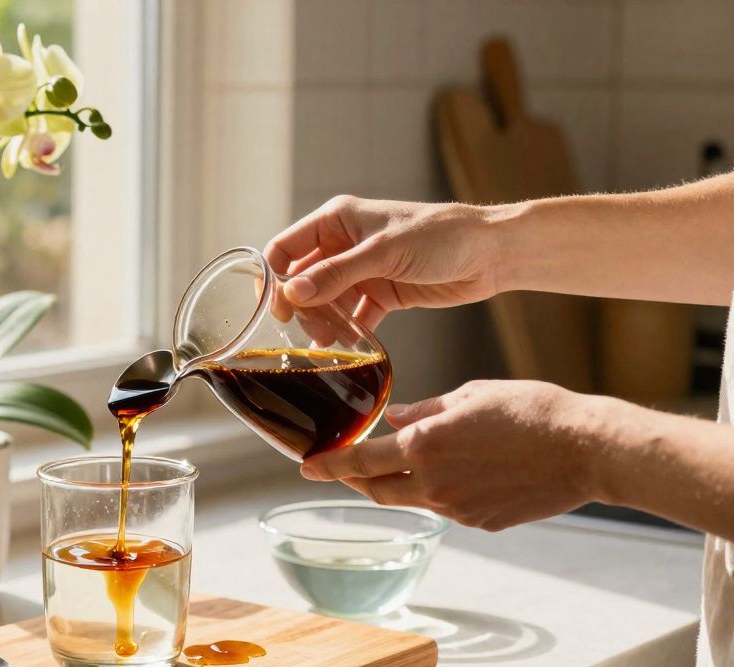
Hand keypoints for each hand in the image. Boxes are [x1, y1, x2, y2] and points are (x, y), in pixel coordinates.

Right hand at [265, 196, 501, 328]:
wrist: (491, 253)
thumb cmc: (440, 236)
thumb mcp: (383, 253)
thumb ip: (337, 274)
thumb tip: (294, 293)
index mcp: (337, 220)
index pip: (286, 248)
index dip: (275, 278)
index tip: (277, 308)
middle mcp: (344, 244)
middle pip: (303, 280)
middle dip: (302, 307)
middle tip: (309, 332)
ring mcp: (363, 270)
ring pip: (327, 301)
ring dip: (324, 323)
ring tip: (330, 343)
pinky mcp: (382, 293)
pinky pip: (354, 316)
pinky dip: (350, 331)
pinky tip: (351, 347)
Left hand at [299, 380, 595, 530]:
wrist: (587, 450)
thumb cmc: (532, 412)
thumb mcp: (470, 395)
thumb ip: (425, 410)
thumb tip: (395, 419)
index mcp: (424, 447)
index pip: (358, 462)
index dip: (327, 466)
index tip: (305, 467)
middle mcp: (433, 484)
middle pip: (377, 489)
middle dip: (355, 480)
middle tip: (342, 469)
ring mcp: (457, 509)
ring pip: (412, 499)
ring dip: (397, 484)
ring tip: (398, 466)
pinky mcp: (481, 523)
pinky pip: (447, 508)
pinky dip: (439, 491)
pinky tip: (457, 473)